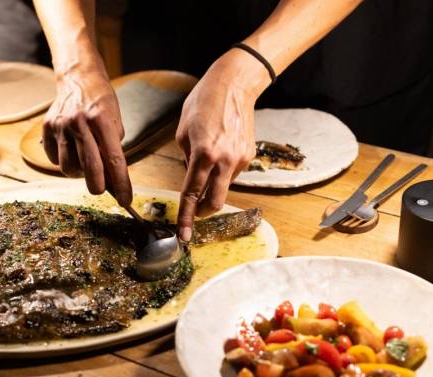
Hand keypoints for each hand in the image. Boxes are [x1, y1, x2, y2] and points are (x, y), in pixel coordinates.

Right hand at [42, 67, 132, 206]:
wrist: (78, 79)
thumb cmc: (101, 103)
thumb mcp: (115, 123)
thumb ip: (112, 150)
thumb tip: (113, 183)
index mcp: (101, 120)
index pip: (113, 160)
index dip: (120, 184)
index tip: (125, 201)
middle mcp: (79, 123)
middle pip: (89, 168)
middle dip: (98, 186)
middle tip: (101, 189)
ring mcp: (60, 125)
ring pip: (68, 168)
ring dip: (79, 173)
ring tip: (85, 162)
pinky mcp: (47, 128)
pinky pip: (53, 159)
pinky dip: (63, 161)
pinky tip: (71, 152)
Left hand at [175, 49, 269, 240]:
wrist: (234, 85)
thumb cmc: (203, 103)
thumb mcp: (183, 132)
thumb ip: (186, 159)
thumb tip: (191, 178)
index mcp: (203, 154)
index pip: (192, 193)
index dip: (187, 217)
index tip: (184, 235)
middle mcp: (224, 160)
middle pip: (215, 202)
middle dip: (203, 211)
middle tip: (194, 211)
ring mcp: (240, 159)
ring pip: (224, 188)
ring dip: (213, 187)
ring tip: (206, 164)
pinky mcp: (250, 156)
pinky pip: (232, 174)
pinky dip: (222, 173)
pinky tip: (219, 154)